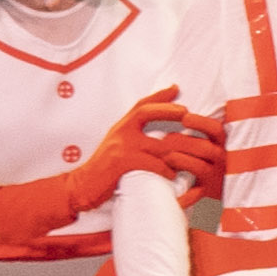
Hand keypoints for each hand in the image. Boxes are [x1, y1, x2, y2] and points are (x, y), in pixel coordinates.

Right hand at [0, 87, 226, 242]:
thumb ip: (133, 136)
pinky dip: (165, 169)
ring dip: (179, 148)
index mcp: (120, 127)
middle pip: (146, 113)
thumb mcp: (116, 146)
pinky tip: (174, 174)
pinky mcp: (121, 164)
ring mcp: (120, 147)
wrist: (81, 187)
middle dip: (169, 111)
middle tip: (189, 113)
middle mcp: (119, 132)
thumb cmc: (104, 169)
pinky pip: (151, 164)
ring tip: (195, 152)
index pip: (140, 105)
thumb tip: (156, 133)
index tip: (176, 89)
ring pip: (157, 143)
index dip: (159, 96)